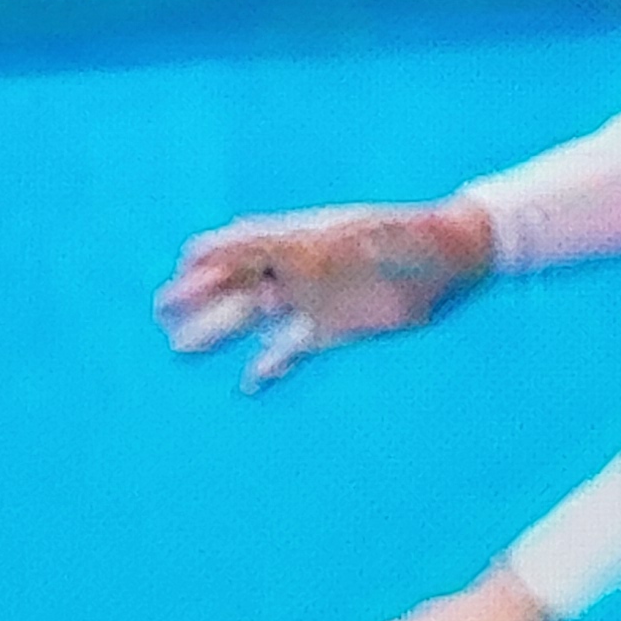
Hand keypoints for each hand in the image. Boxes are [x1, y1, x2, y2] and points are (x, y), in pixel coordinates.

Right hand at [158, 197, 491, 391]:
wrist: (457, 256)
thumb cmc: (423, 236)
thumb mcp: (391, 234)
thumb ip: (365, 240)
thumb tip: (344, 240)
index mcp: (307, 238)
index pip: (251, 243)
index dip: (220, 253)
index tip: (186, 266)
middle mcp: (302, 269)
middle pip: (240, 282)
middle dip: (202, 294)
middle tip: (163, 311)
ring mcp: (314, 300)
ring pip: (255, 317)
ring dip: (219, 331)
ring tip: (180, 348)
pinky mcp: (333, 331)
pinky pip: (291, 350)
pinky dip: (270, 366)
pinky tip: (247, 386)